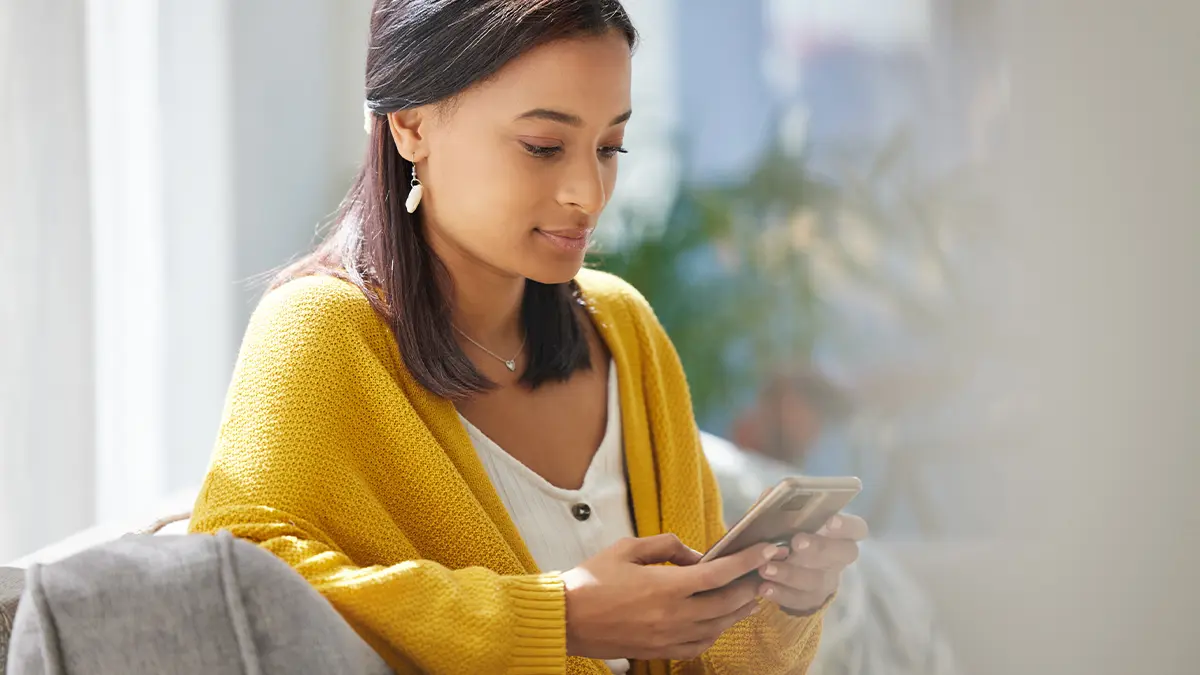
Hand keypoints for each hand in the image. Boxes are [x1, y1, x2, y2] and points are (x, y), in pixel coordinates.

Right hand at [562, 534, 781, 660]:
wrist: (565, 619)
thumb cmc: (592, 580)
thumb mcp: (627, 548)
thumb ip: (667, 546)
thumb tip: (697, 555)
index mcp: (666, 586)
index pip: (720, 573)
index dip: (749, 561)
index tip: (768, 550)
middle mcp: (673, 615)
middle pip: (727, 603)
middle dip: (751, 587)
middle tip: (765, 574)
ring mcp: (668, 638)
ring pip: (718, 627)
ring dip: (738, 612)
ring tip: (750, 598)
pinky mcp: (659, 652)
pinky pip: (699, 646)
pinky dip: (715, 633)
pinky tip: (719, 622)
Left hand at [757, 513, 867, 614]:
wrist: (782, 569)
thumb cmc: (785, 534)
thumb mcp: (782, 518)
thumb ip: (780, 506)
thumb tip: (771, 494)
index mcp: (838, 532)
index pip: (856, 528)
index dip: (847, 525)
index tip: (830, 520)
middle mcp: (838, 558)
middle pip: (842, 554)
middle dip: (819, 547)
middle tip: (796, 542)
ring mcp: (827, 581)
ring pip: (816, 580)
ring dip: (790, 573)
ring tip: (765, 568)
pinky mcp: (811, 600)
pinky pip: (799, 599)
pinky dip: (780, 593)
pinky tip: (763, 587)